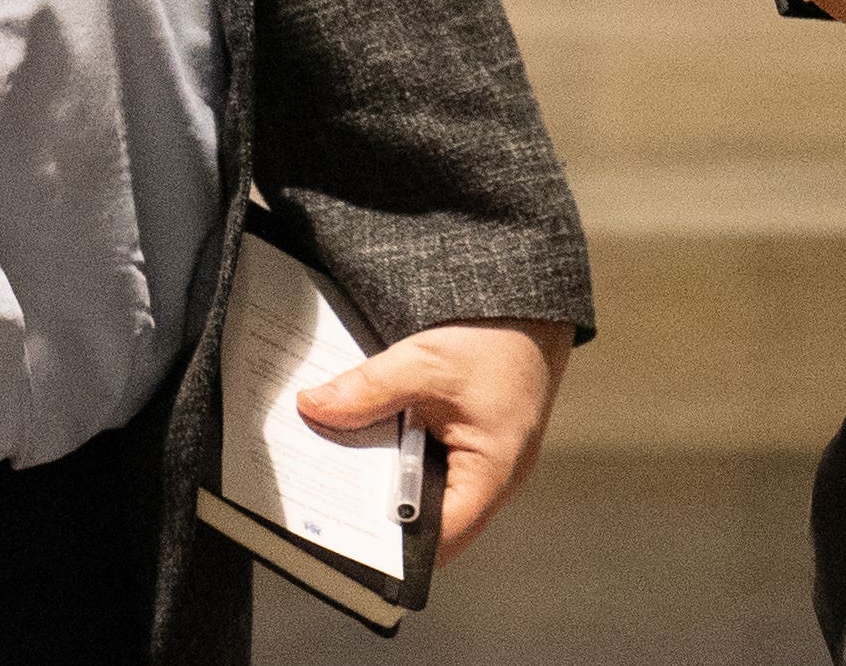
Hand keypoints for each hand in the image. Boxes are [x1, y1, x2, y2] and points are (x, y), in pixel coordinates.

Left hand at [292, 317, 573, 564]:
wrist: (531, 304)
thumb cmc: (500, 336)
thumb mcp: (425, 361)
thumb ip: (369, 390)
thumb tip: (314, 408)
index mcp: (492, 475)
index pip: (438, 538)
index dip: (391, 542)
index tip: (344, 527)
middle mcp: (491, 480)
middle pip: (426, 518)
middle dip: (379, 506)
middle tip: (330, 490)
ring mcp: (481, 462)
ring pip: (424, 488)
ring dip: (386, 474)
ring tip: (341, 458)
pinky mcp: (470, 441)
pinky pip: (428, 460)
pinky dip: (398, 449)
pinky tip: (370, 430)